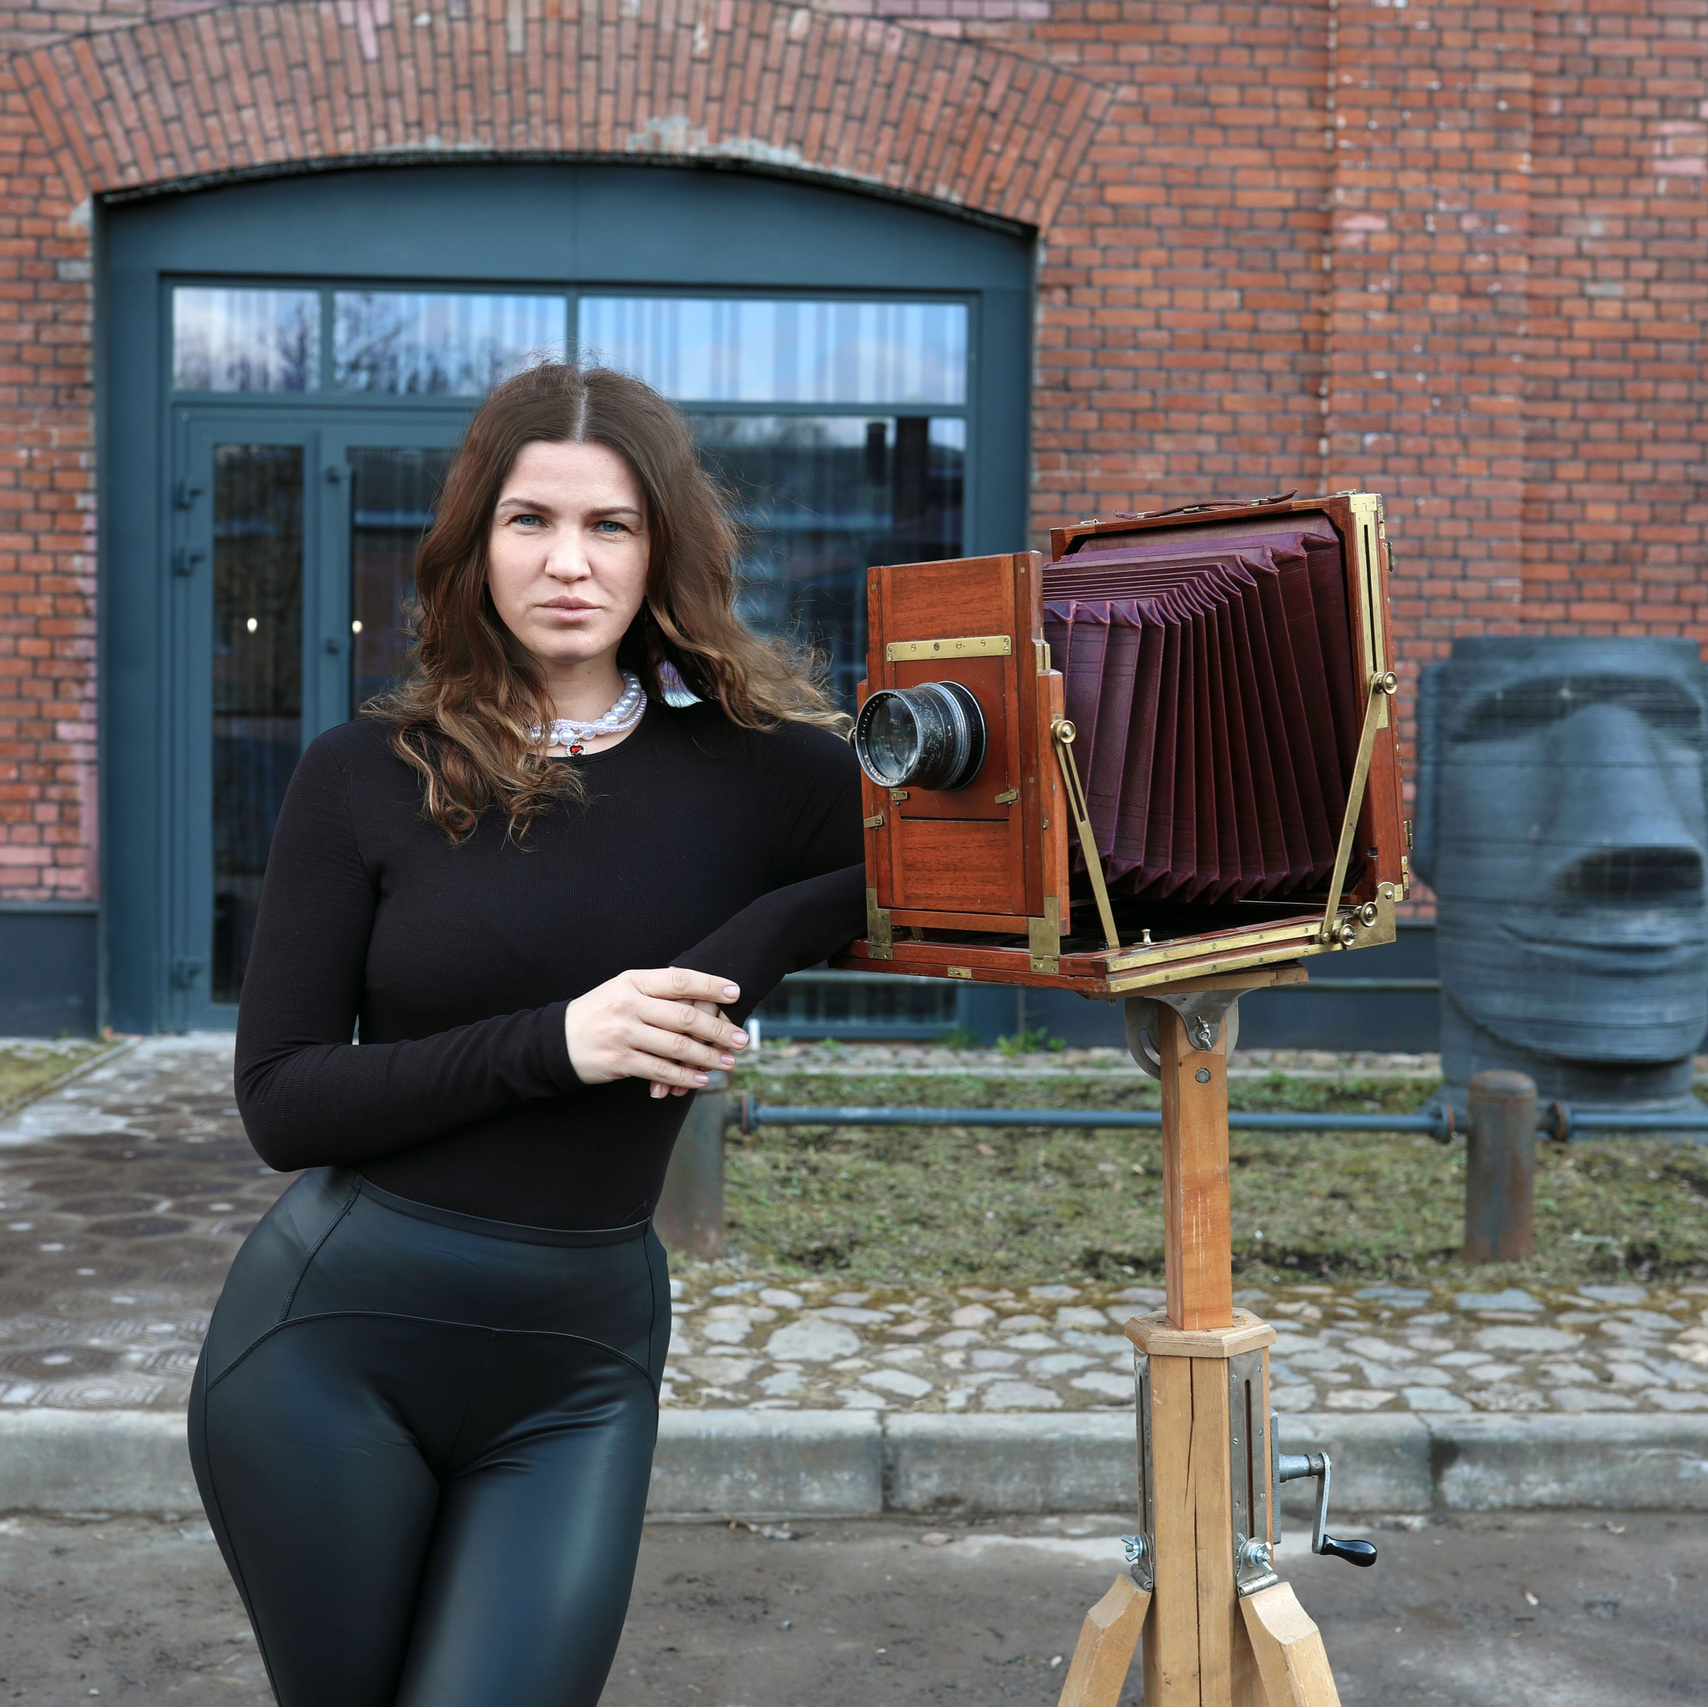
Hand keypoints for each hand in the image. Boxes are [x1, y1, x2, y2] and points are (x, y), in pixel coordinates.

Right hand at [564, 967, 746, 1097]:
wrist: (557, 1040)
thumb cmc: (600, 1012)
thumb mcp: (623, 990)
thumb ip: (656, 990)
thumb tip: (702, 993)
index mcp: (633, 982)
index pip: (678, 980)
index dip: (710, 985)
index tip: (735, 992)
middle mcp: (629, 1005)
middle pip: (684, 1016)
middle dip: (718, 1029)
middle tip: (741, 1039)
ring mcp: (623, 1033)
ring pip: (676, 1046)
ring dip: (707, 1057)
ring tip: (728, 1063)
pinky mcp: (619, 1061)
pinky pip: (660, 1070)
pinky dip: (684, 1076)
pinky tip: (701, 1079)